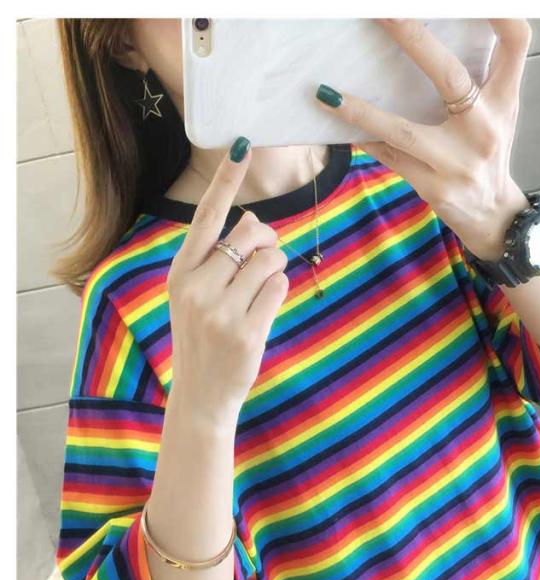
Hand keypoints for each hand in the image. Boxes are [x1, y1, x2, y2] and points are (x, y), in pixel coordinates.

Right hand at [167, 139, 289, 433]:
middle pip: (253, 232)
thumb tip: (255, 221)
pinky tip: (265, 310)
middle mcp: (196, 286)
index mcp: (180, 273)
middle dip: (268, 240)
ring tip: (262, 289)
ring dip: (277, 267)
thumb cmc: (202, 338)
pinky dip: (280, 290)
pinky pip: (281, 285)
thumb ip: (217, 260)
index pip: (206, 217)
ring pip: (271, 258)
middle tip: (265, 259)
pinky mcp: (247, 331)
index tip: (241, 146)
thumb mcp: (194, 296)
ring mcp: (221, 310)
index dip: (226, 181)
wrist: (201, 394)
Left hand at [315, 18, 532, 261]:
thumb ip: (481, 77)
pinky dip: (363, 140)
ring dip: (362, 112)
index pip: (515, 42)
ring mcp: (457, 162)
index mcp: (505, 100)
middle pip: (449, 75)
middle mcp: (484, 128)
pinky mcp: (433, 185)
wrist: (492, 213)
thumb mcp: (499, 112)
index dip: (500, 11)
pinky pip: (389, 158)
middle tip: (380, 12)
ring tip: (327, 93)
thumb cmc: (488, 152)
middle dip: (412, 38)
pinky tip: (338, 128)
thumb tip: (427, 36)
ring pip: (403, 130)